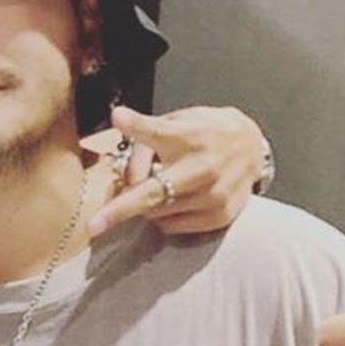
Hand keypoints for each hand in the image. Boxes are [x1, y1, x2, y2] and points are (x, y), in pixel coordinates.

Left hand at [85, 105, 266, 237]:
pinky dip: (163, 218)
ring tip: (155, 189)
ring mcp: (213, 195)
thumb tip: (127, 177)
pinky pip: (173, 226)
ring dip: (143, 207)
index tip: (118, 119)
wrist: (251, 146)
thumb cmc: (203, 132)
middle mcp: (202, 168)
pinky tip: (172, 201)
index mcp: (188, 137)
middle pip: (152, 194)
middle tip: (93, 225)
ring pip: (157, 213)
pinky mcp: (220, 216)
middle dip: (120, 210)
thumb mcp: (175, 122)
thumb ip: (144, 142)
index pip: (157, 133)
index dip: (135, 127)